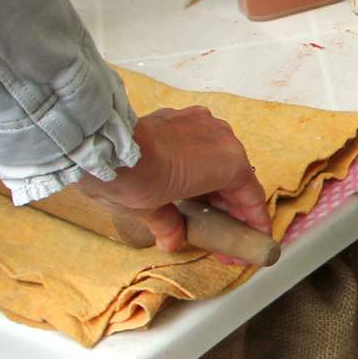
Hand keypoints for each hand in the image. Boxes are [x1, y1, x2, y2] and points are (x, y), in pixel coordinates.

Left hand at [76, 106, 270, 257]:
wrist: (102, 144)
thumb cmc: (136, 179)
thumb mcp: (154, 212)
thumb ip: (170, 226)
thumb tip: (172, 241)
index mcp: (229, 163)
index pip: (252, 199)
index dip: (254, 225)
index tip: (253, 242)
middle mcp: (222, 138)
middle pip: (236, 179)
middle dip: (231, 209)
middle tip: (222, 235)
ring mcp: (202, 122)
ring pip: (219, 159)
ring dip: (215, 186)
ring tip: (203, 211)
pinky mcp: (180, 116)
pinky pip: (201, 144)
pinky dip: (198, 165)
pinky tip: (185, 182)